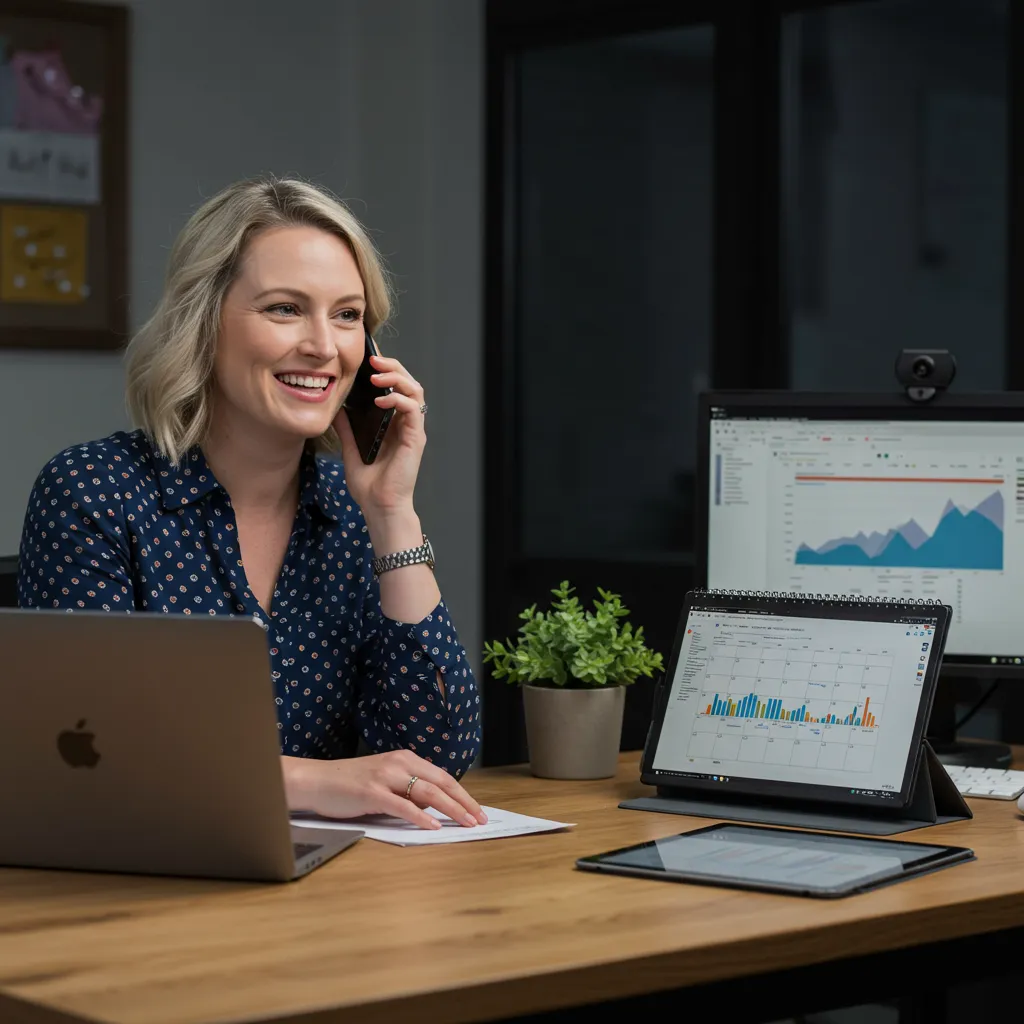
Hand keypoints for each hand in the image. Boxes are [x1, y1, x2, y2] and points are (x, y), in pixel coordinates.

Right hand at [283, 749, 487, 829]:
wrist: (316, 781)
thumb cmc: (350, 784)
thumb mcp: (386, 782)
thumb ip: (408, 790)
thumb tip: (435, 806)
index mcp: (405, 759)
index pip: (443, 777)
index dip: (463, 794)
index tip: (478, 810)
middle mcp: (398, 763)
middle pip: (441, 782)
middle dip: (464, 802)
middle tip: (480, 819)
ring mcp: (385, 776)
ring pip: (427, 792)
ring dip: (450, 809)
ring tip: (466, 823)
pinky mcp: (371, 792)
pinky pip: (402, 805)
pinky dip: (421, 816)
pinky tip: (434, 825)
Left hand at [334, 354, 425, 518]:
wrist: (379, 507)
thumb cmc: (370, 486)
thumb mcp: (351, 451)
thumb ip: (347, 430)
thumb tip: (336, 410)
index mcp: (394, 425)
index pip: (396, 389)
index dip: (386, 371)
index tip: (367, 361)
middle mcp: (406, 425)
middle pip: (409, 383)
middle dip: (392, 367)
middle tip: (373, 359)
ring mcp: (413, 431)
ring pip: (415, 391)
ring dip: (397, 378)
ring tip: (376, 376)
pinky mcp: (416, 438)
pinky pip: (413, 409)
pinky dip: (398, 399)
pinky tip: (381, 400)